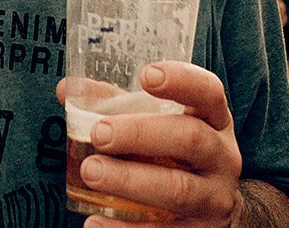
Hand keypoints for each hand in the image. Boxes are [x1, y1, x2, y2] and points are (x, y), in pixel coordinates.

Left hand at [57, 61, 242, 226]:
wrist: (216, 210)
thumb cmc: (177, 151)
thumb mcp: (162, 122)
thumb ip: (118, 104)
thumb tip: (67, 89)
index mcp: (214, 119)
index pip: (208, 92)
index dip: (181, 80)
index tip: (146, 75)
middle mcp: (222, 156)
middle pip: (190, 139)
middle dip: (141, 134)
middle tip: (99, 133)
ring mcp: (215, 198)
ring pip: (178, 189)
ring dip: (130, 181)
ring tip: (90, 172)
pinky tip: (95, 221)